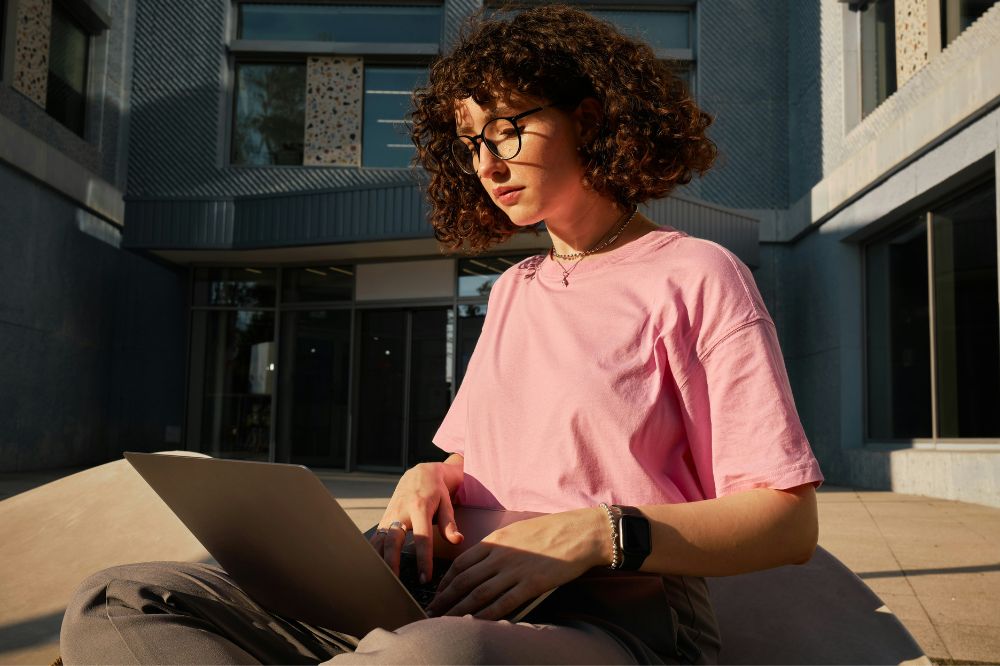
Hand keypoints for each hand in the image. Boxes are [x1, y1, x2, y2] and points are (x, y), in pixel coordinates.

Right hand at [370, 461, 464, 582]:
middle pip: (393, 541)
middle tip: (398, 586)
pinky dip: (372, 555)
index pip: (422, 538)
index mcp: (420, 508)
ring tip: (382, 583)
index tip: (425, 578)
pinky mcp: (383, 520)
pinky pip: (375, 539)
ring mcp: (389, 516)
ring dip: (379, 562)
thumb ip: (450, 524)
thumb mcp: (446, 504)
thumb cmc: (436, 492)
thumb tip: (458, 541)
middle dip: (394, 564)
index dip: (423, 560)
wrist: (420, 474)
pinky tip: (372, 571)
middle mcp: (401, 512)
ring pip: (379, 541)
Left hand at [425, 507, 607, 619]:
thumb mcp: (517, 531)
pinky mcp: (532, 583)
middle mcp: (500, 555)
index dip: (445, 581)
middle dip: (445, 599)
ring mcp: (515, 570)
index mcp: (495, 541)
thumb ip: (497, 547)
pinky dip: (486, 615)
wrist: (580, 532)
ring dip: (459, 610)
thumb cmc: (550, 531)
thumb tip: (481, 562)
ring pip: (479, 594)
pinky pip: (504, 603)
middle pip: (464, 581)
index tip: (438, 593)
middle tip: (431, 612)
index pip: (461, 563)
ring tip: (446, 622)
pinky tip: (476, 625)